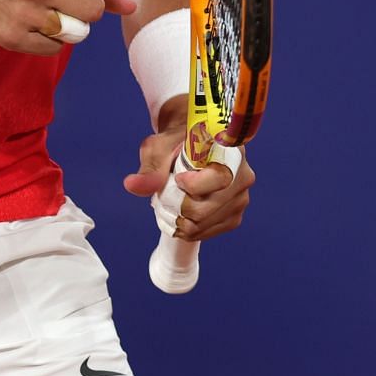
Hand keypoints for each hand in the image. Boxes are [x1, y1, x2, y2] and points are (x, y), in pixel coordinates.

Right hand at [0, 0, 136, 55]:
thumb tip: (131, 7)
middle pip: (93, 11)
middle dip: (86, 14)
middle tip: (66, 7)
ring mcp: (25, 14)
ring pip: (76, 34)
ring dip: (68, 30)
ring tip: (48, 18)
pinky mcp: (13, 37)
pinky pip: (54, 50)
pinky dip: (49, 43)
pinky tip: (33, 29)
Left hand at [123, 120, 255, 242]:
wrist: (190, 147)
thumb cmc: (175, 142)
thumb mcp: (159, 147)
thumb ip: (150, 166)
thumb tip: (132, 186)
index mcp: (232, 151)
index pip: (219, 179)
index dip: (194, 185)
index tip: (177, 178)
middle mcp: (243, 175)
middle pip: (207, 209)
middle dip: (177, 207)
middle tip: (164, 194)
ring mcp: (241, 198)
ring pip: (204, 224)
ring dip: (180, 218)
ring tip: (171, 201)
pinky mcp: (234, 216)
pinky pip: (208, 233)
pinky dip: (188, 228)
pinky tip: (179, 213)